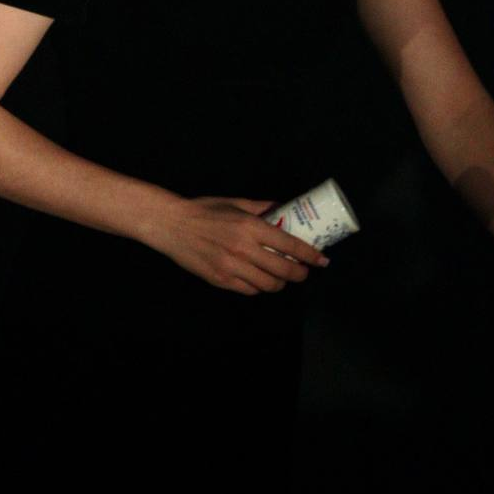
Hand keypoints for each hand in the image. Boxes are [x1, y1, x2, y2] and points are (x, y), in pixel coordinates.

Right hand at [145, 196, 329, 295]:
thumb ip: (261, 208)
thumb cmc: (204, 210)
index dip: (310, 256)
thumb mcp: (235, 203)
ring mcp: (232, 268)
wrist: (172, 225)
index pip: (290, 245)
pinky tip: (260, 280)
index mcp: (250, 227)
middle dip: (300, 274)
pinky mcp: (221, 280)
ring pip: (268, 285)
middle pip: (283, 270)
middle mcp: (244, 249)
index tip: (322, 261)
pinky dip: (259, 287)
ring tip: (282, 277)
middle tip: (303, 272)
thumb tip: (283, 208)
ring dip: (280, 283)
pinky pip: (249, 290)